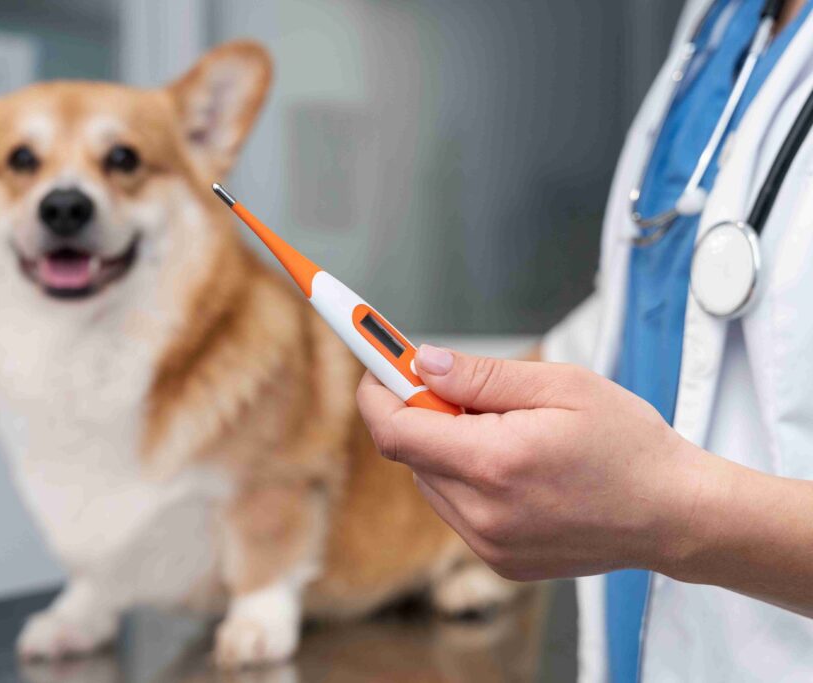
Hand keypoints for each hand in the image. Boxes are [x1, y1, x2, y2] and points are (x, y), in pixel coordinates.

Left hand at [356, 346, 718, 580]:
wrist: (674, 515)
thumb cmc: (628, 443)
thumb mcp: (562, 386)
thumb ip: (482, 376)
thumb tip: (424, 364)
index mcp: (494, 463)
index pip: (395, 430)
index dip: (376, 392)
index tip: (375, 364)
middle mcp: (482, 514)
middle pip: (409, 454)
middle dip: (420, 413)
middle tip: (461, 391)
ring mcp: (488, 545)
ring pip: (428, 481)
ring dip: (444, 448)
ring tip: (505, 434)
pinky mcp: (499, 560)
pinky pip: (454, 509)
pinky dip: (465, 480)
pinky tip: (514, 469)